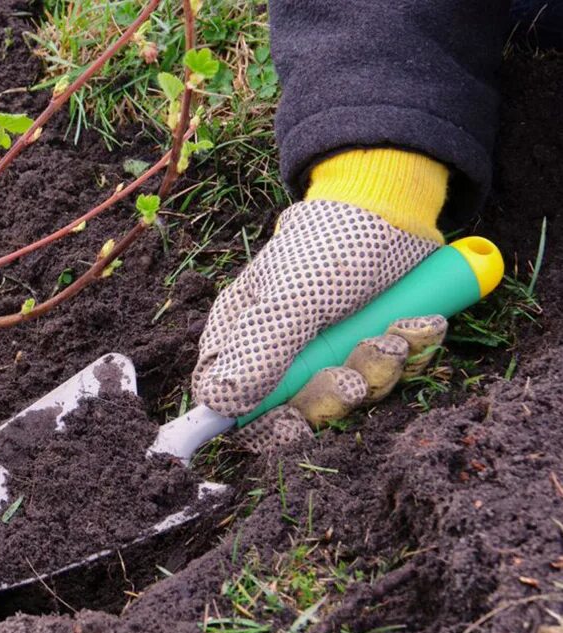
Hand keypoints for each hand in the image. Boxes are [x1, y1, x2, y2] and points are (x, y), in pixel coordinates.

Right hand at [191, 200, 444, 451]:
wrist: (397, 205)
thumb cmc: (330, 244)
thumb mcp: (293, 299)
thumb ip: (258, 354)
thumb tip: (219, 405)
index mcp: (242, 337)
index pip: (232, 403)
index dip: (261, 423)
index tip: (293, 422)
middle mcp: (281, 350)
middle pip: (296, 411)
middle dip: (335, 395)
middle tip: (355, 375)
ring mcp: (329, 350)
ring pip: (350, 396)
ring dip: (380, 370)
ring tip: (393, 335)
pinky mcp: (372, 344)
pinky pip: (391, 375)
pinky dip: (409, 353)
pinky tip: (416, 323)